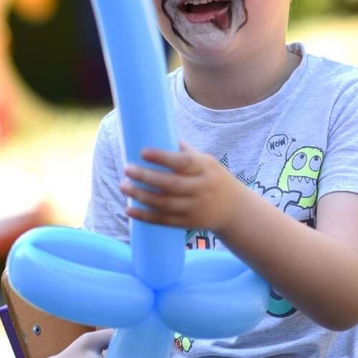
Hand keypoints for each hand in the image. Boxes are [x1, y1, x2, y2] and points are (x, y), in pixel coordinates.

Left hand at [120, 141, 242, 232]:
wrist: (234, 209)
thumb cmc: (213, 178)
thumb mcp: (206, 161)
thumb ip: (184, 151)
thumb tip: (158, 134)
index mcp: (205, 168)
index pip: (183, 162)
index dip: (162, 157)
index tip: (143, 152)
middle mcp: (201, 188)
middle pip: (170, 184)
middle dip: (145, 177)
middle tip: (126, 169)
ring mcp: (195, 207)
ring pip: (164, 204)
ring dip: (141, 196)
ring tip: (123, 186)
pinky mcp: (188, 223)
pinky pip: (164, 221)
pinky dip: (145, 216)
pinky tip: (129, 210)